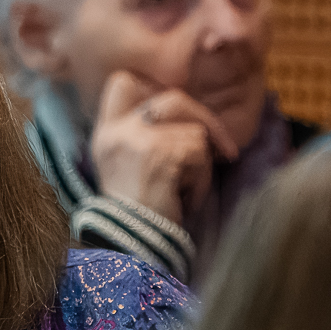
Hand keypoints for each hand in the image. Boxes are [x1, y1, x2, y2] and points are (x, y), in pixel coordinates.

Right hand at [89, 71, 241, 224]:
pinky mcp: (161, 153)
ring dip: (200, 165)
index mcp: (105, 133)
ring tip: (183, 192)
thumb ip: (143, 137)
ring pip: (195, 132)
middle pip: (174, 98)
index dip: (154, 89)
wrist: (129, 246)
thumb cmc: (136, 215)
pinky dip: (200, 181)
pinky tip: (183, 201)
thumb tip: (189, 120)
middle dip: (205, 121)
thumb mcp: (126, 167)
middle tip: (224, 150)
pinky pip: (200, 154)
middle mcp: (118, 131)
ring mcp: (138, 139)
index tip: (176, 115)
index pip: (123, 83)